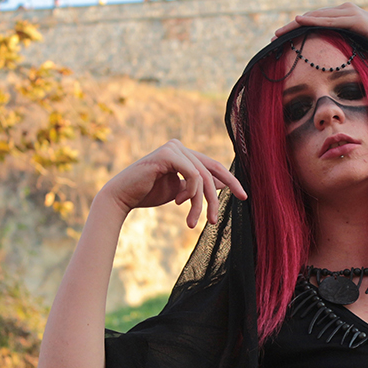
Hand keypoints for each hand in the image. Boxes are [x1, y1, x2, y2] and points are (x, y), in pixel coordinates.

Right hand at [98, 140, 246, 227]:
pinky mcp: (168, 154)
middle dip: (217, 197)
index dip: (231, 181)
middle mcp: (180, 147)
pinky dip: (190, 192)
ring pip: (203, 177)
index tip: (243, 197)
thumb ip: (198, 186)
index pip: (214, 166)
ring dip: (199, 203)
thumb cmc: (148, 194)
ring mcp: (174, 148)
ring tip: (192, 221)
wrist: (123, 197)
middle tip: (214, 220)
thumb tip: (222, 185)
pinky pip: (193, 175)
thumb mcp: (180, 191)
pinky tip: (178, 203)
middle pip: (212, 171)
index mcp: (184, 153)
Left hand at [272, 3, 367, 63]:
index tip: (280, 41)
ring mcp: (350, 13)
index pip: (315, 22)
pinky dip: (314, 21)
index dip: (297, 31)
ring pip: (317, 17)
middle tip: (273, 38)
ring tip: (279, 33)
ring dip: (296, 25)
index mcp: (344, 18)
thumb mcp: (358, 51)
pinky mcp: (356, 19)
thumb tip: (330, 68)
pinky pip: (330, 20)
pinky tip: (299, 22)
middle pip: (311, 18)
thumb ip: (344, 51)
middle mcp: (345, 11)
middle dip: (291, 28)